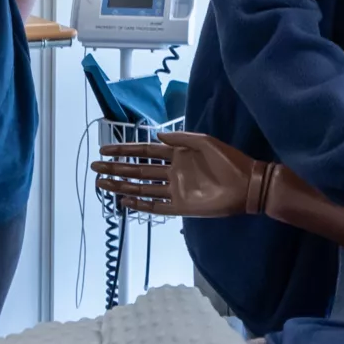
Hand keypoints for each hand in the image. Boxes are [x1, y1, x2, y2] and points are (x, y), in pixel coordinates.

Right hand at [95, 133, 263, 219]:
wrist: (248, 185)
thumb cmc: (229, 161)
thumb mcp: (205, 142)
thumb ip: (180, 138)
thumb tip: (157, 136)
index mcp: (178, 154)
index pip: (145, 151)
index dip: (125, 149)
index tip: (105, 149)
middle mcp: (173, 172)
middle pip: (138, 170)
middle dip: (116, 168)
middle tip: (95, 167)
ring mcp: (175, 190)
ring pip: (142, 188)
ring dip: (122, 185)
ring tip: (102, 183)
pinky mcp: (181, 206)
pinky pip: (156, 206)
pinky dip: (140, 204)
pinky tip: (124, 201)